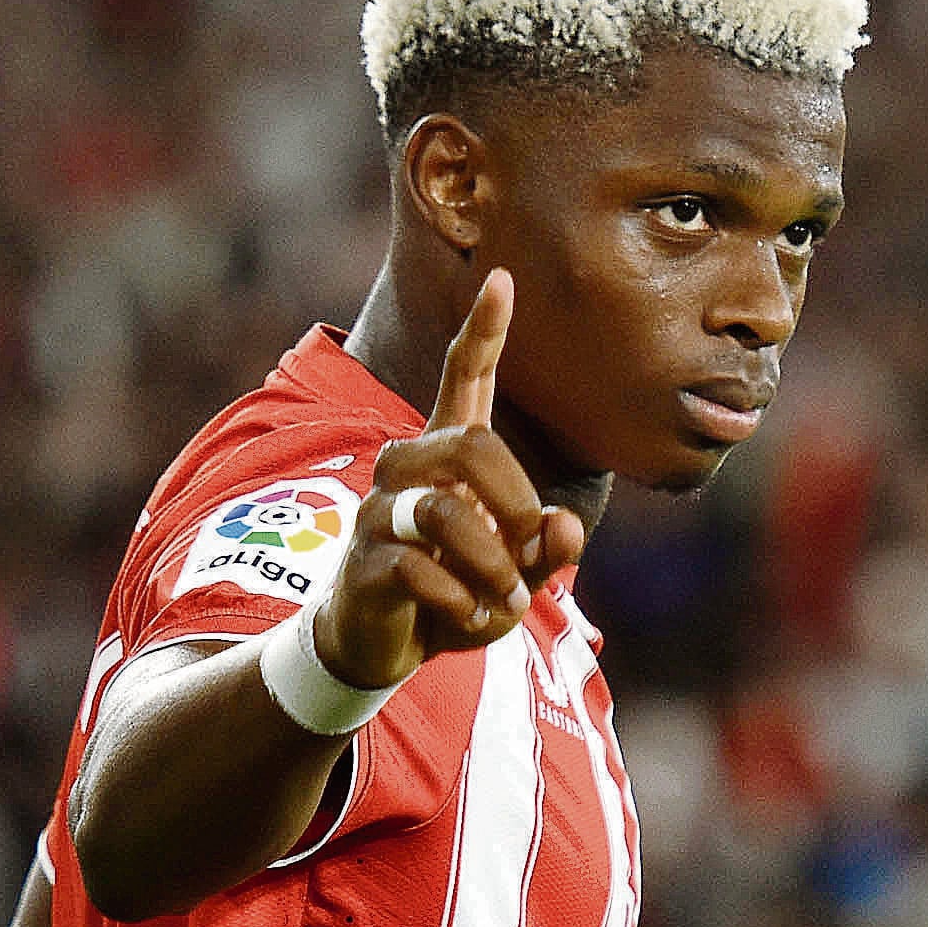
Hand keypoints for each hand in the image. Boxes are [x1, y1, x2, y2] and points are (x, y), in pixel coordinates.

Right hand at [319, 268, 587, 691]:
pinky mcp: (363, 560)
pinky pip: (420, 570)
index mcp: (447, 456)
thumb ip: (546, 551)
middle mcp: (407, 467)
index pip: (463, 379)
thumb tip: (563, 527)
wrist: (379, 647)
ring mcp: (380, 510)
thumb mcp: (514, 577)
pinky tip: (468, 618)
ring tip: (506, 601)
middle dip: (517, 500)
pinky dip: (460, 602)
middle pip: (471, 445)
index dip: (483, 332)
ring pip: (446, 515)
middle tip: (535, 547)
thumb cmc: (452, 596)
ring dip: (493, 567)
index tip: (502, 279)